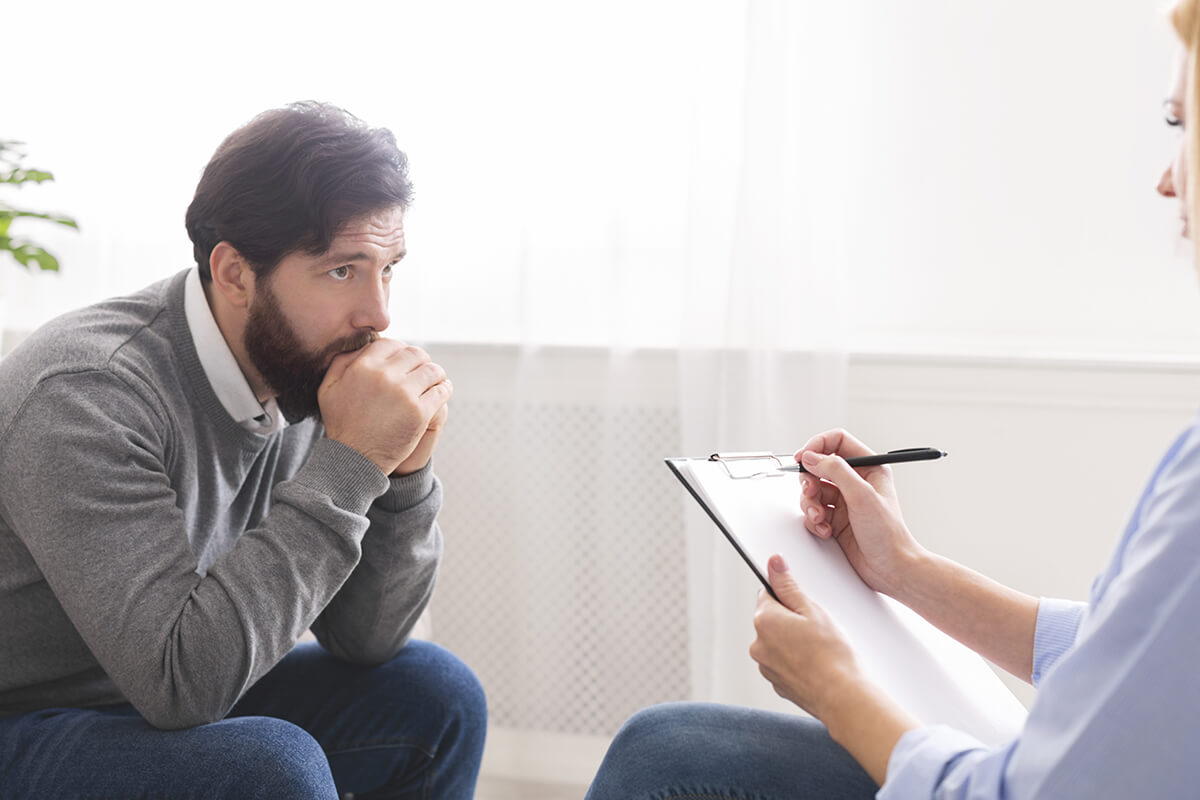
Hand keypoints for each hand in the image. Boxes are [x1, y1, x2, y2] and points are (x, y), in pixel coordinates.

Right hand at [317, 339, 452, 475]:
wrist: (354, 458)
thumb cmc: (341, 423)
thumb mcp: (328, 388)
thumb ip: (341, 361)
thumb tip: (362, 343)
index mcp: (364, 367)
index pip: (392, 343)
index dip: (400, 349)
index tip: (403, 359)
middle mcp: (385, 376)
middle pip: (415, 353)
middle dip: (420, 359)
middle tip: (422, 368)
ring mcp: (405, 394)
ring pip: (432, 370)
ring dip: (436, 374)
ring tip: (435, 380)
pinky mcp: (420, 412)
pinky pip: (441, 391)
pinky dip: (444, 389)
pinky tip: (442, 391)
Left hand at [752, 555, 919, 785]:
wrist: (842, 697)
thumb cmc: (832, 654)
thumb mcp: (812, 610)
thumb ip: (789, 586)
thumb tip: (774, 563)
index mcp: (764, 620)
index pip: (767, 594)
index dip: (787, 596)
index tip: (803, 604)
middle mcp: (758, 644)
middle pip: (772, 620)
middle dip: (791, 620)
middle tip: (817, 628)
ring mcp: (765, 666)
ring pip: (778, 643)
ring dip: (793, 642)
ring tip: (819, 648)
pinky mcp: (776, 683)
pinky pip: (784, 663)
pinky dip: (797, 661)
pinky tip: (817, 664)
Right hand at [795, 429, 924, 597]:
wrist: (890, 568)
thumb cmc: (888, 534)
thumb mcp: (862, 496)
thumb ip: (836, 471)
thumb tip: (812, 457)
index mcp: (869, 468)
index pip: (837, 442)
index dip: (817, 446)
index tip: (803, 457)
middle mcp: (856, 481)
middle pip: (819, 466)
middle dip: (810, 480)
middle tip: (811, 491)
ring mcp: (844, 500)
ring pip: (813, 490)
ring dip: (810, 504)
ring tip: (819, 517)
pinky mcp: (835, 518)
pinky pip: (813, 510)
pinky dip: (814, 520)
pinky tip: (826, 530)